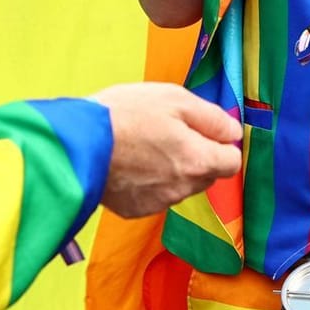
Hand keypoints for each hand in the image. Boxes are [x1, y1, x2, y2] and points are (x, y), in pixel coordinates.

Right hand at [91, 82, 242, 218]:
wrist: (76, 144)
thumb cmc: (126, 115)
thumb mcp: (175, 99)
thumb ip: (212, 118)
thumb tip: (233, 132)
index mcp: (198, 161)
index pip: (232, 162)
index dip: (222, 144)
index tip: (204, 130)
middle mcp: (183, 189)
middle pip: (207, 175)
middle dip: (198, 156)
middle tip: (170, 132)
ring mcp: (159, 202)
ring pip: (181, 186)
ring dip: (173, 169)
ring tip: (145, 145)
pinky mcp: (135, 210)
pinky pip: (155, 195)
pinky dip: (149, 182)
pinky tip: (130, 162)